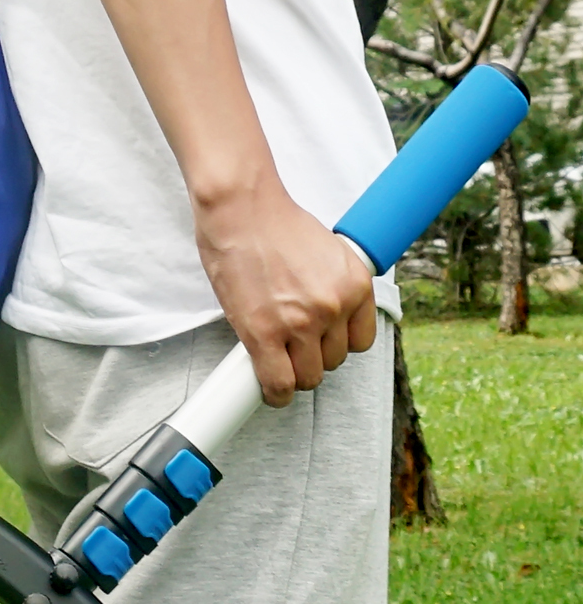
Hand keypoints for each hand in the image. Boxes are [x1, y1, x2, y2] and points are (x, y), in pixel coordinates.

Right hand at [193, 171, 376, 406]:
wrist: (241, 210)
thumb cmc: (273, 223)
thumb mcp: (324, 252)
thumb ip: (330, 286)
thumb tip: (321, 316)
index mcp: (355, 285)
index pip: (361, 341)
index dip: (337, 345)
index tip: (321, 344)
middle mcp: (335, 306)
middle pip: (333, 361)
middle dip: (312, 358)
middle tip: (291, 348)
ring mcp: (301, 323)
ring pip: (308, 376)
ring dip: (292, 374)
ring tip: (276, 363)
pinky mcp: (265, 334)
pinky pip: (278, 382)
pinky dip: (275, 392)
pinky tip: (270, 390)